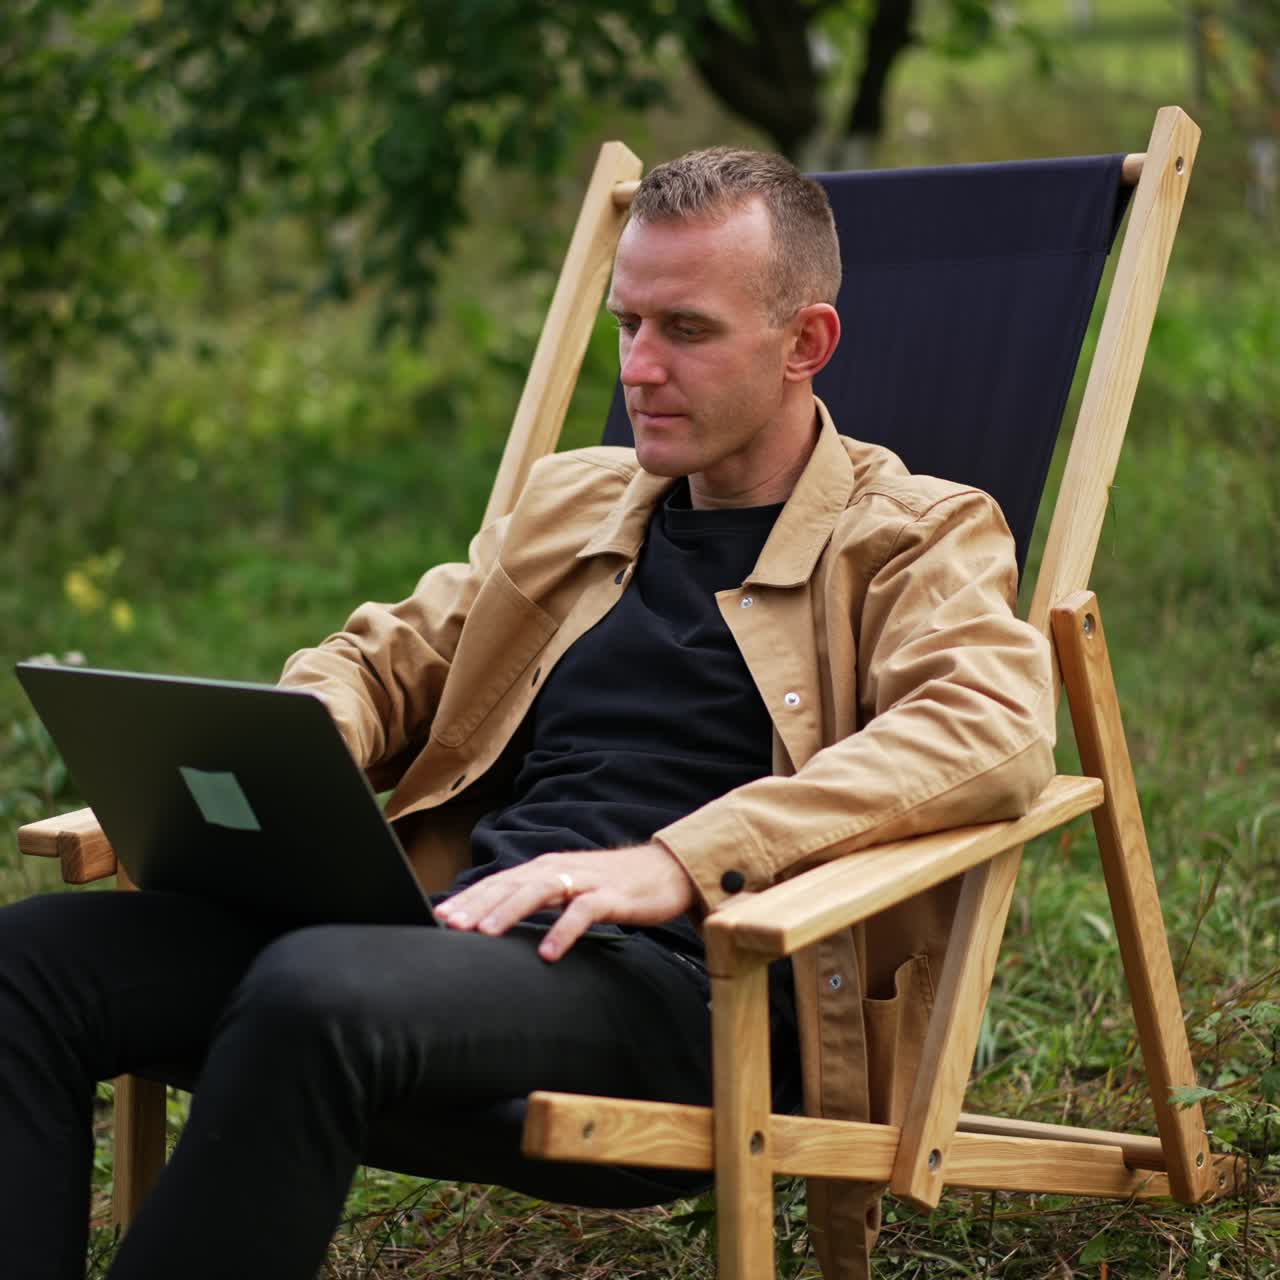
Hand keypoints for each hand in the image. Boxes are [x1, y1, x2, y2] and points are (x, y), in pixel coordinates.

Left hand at [434, 843, 696, 961]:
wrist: (665, 871)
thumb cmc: (610, 885)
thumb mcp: (566, 890)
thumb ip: (534, 899)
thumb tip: (493, 920)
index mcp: (543, 869)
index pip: (498, 882)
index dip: (468, 898)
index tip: (438, 918)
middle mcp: (558, 869)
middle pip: (510, 884)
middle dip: (477, 904)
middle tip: (448, 926)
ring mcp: (584, 881)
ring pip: (539, 891)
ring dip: (509, 911)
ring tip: (485, 934)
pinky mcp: (611, 896)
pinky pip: (583, 912)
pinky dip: (563, 930)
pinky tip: (548, 952)